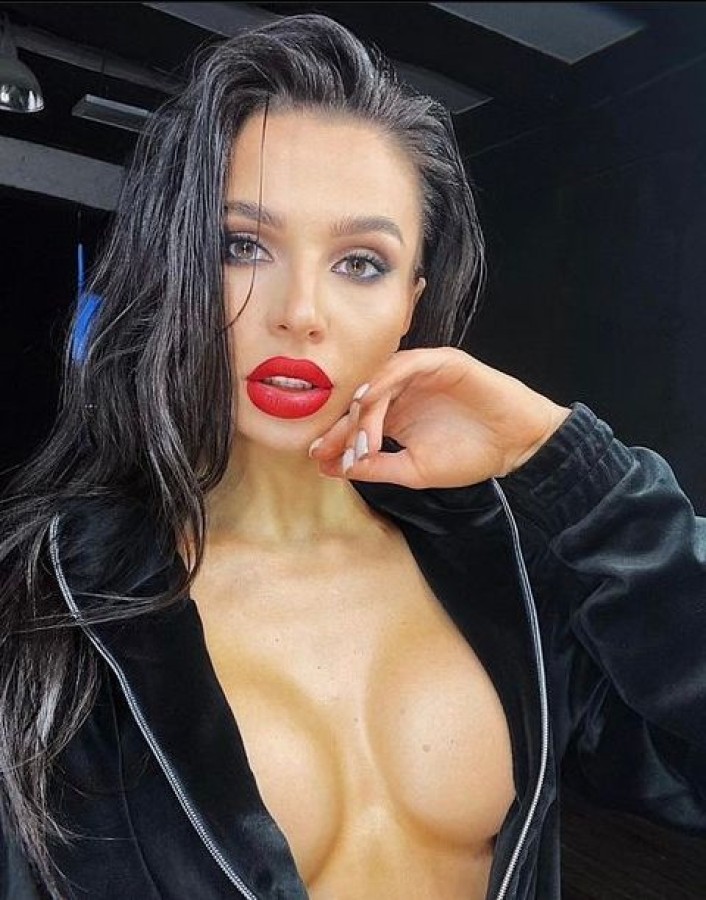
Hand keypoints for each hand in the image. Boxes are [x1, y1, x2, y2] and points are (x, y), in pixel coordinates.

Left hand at [309, 347, 570, 487]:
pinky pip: (404, 365)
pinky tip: (370, 401)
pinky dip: (384, 381)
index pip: (356, 422)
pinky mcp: (438, 361)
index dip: (336, 440)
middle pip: (360, 400)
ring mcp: (418, 373)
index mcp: (394, 413)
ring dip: (363, 410)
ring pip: (377, 383)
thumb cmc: (470, 456)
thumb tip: (337, 469)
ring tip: (356, 439)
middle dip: (341, 426)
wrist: (516, 445)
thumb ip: (377, 467)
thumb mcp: (414, 470)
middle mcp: (401, 390)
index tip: (319, 461)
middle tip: (329, 450)